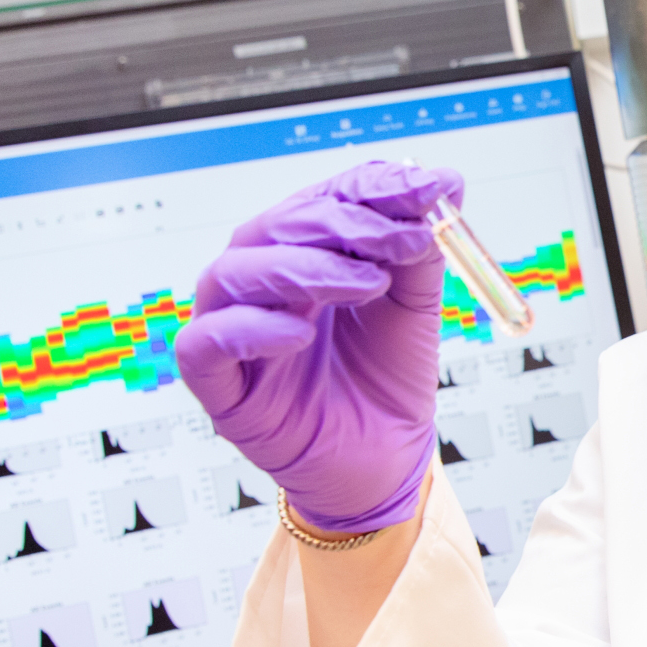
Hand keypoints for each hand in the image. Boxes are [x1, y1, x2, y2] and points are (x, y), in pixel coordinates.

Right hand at [175, 161, 460, 531]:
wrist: (385, 463)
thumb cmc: (386, 382)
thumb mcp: (414, 308)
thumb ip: (419, 251)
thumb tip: (441, 183)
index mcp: (304, 254)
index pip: (324, 200)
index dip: (372, 189)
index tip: (430, 188)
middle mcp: (262, 283)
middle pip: (278, 227)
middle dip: (346, 224)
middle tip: (403, 238)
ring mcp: (234, 331)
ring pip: (235, 274)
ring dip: (304, 267)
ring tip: (368, 282)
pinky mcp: (218, 386)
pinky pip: (205, 345)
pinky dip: (250, 329)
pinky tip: (301, 333)